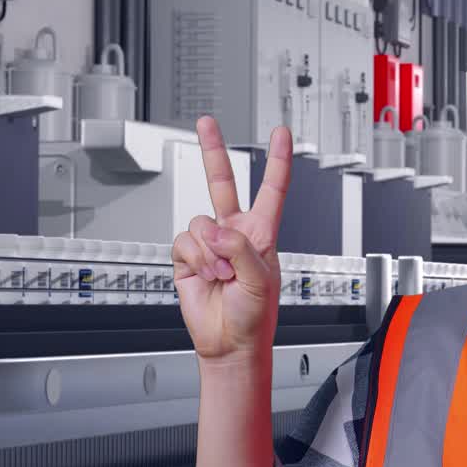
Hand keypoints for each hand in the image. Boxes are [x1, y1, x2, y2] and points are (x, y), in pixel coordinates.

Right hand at [171, 117, 292, 362]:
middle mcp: (234, 232)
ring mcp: (209, 244)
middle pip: (222, 182)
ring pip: (199, 223)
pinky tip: (207, 277)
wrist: (229, 343)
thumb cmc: (255, 315)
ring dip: (211, 253)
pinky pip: (184, 243)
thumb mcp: (260, 278)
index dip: (278, 160)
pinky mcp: (187, 258)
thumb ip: (240, 248)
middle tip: (206, 123)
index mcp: (262, 233)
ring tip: (223, 275)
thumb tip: (213, 230)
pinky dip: (197, 261)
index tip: (281, 133)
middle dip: (213, 151)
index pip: (272, 189)